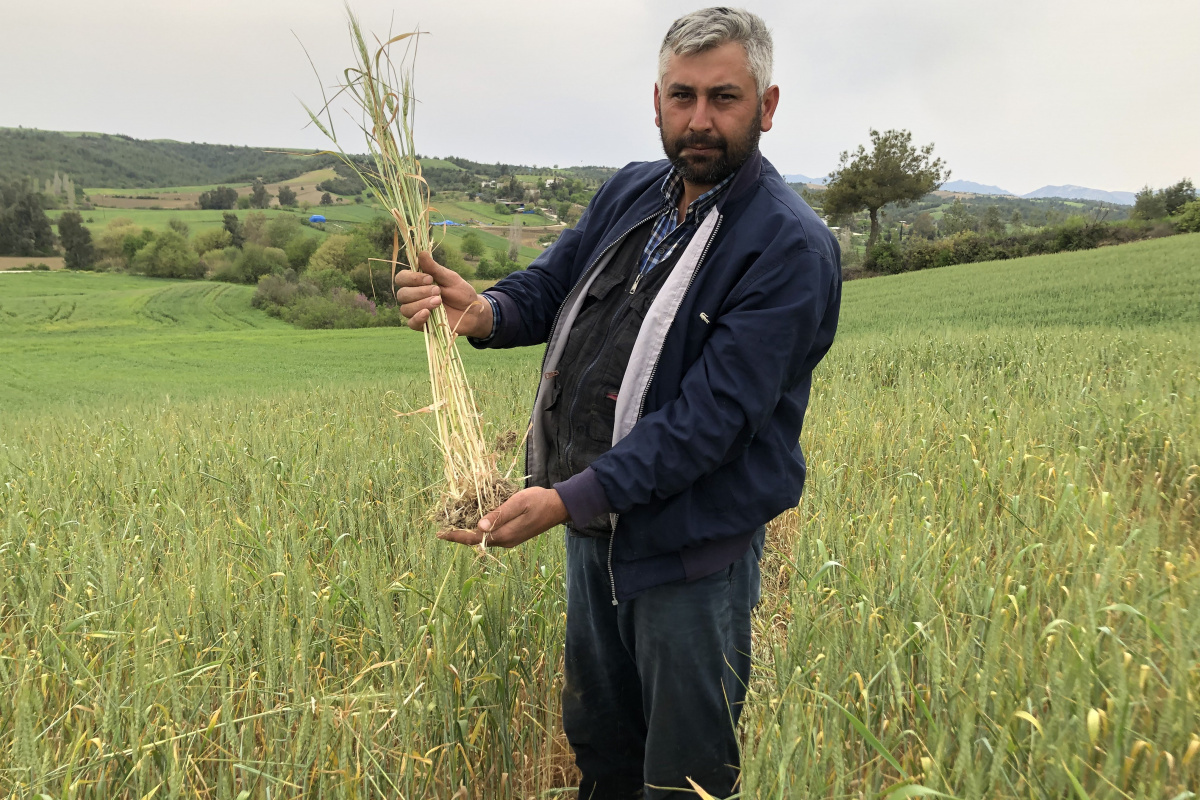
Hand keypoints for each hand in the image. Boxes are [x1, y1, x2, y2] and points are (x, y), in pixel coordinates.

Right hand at [394, 251, 492, 337]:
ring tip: (439, 302)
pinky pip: (411, 323)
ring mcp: (416, 311)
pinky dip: (417, 318)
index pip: (401, 278)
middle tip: (438, 291)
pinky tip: (427, 313)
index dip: (412, 278)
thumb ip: (434, 269)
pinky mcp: (422, 325)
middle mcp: (413, 296)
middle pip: (402, 294)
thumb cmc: (461, 293)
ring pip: (405, 308)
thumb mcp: (450, 278)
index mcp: (417, 282)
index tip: (429, 278)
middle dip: (420, 292)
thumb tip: (422, 253)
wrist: (473, 312)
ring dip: (421, 304)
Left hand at [438, 488, 568, 548]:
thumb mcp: (518, 504)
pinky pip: (492, 534)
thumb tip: (479, 526)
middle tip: (444, 524)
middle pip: (477, 540)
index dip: (456, 536)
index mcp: (504, 535)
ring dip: (470, 531)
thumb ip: (499, 515)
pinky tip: (476, 518)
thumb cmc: (539, 502)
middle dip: (460, 533)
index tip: (440, 533)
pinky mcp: (513, 535)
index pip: (474, 539)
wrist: (559, 507)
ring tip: (456, 521)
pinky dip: (481, 528)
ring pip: (484, 537)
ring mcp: (510, 539)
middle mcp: (505, 541)